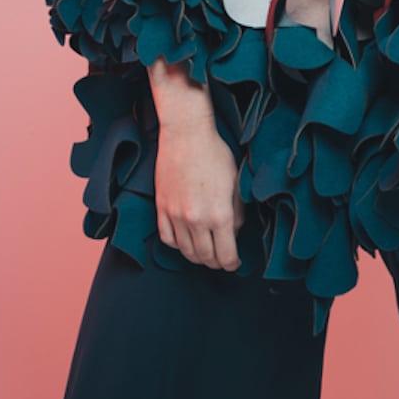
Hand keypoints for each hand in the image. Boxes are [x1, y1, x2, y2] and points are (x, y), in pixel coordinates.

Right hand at [154, 109, 245, 271]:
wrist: (186, 135)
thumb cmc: (215, 154)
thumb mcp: (236, 182)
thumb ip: (237, 212)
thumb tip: (233, 232)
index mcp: (220, 215)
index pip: (226, 255)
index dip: (232, 263)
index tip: (235, 263)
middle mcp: (196, 220)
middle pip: (206, 257)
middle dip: (216, 262)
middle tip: (222, 259)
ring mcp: (176, 216)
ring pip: (186, 251)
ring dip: (197, 256)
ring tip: (205, 253)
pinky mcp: (161, 208)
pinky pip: (167, 238)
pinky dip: (177, 245)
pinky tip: (185, 241)